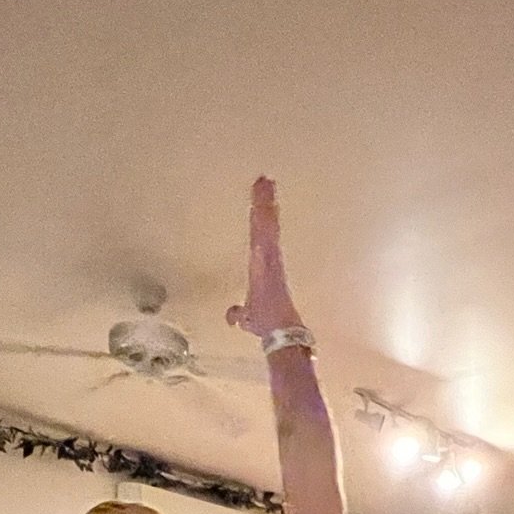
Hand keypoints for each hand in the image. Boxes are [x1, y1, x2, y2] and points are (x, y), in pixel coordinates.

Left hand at [226, 177, 304, 338]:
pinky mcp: (271, 258)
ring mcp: (270, 257)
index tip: (261, 200)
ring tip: (263, 182)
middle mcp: (267, 259)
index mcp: (262, 268)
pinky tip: (263, 197)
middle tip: (263, 180)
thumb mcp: (249, 317)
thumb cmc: (269, 325)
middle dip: (263, 203)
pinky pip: (266, 232)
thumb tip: (232, 316)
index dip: (260, 219)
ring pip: (265, 225)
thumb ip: (241, 314)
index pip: (259, 237)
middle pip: (263, 226)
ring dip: (264, 203)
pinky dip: (265, 214)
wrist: (281, 333)